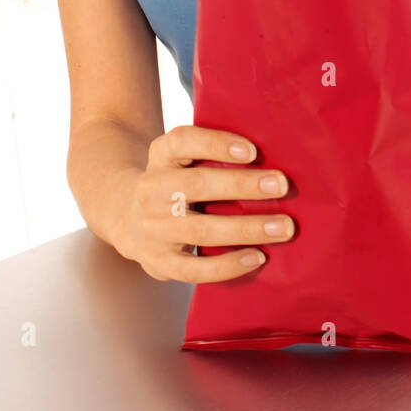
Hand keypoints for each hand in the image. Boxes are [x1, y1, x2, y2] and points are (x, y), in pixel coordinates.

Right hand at [126, 124, 294, 281]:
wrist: (129, 217)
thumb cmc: (177, 182)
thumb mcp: (182, 158)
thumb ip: (214, 154)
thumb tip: (273, 158)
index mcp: (161, 155)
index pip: (182, 141)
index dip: (216, 143)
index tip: (252, 150)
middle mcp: (151, 189)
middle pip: (197, 185)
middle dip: (242, 185)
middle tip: (281, 185)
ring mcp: (152, 228)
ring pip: (201, 230)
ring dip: (246, 229)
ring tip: (282, 227)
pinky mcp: (158, 261)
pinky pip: (194, 269)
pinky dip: (228, 265)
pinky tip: (257, 257)